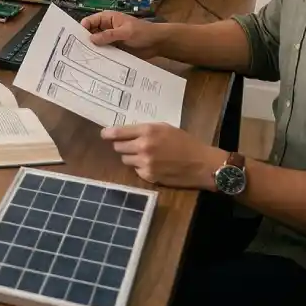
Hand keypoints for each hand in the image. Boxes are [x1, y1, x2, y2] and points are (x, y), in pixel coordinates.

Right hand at [80, 11, 164, 58]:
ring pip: (96, 44)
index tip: (76, 39)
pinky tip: (95, 63)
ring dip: (92, 50)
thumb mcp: (126, 32)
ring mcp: (109, 39)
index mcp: (107, 19)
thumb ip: (109, 35)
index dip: (82, 29)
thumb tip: (91, 39)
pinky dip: (100, 56)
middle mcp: (106, 28)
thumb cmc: (142, 32)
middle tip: (77, 52)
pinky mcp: (114, 49)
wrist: (157, 43)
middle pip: (90, 33)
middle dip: (85, 41)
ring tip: (84, 60)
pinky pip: (104, 51)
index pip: (89, 21)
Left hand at [101, 123, 222, 189]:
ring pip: (125, 159)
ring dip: (131, 157)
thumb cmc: (185, 142)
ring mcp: (145, 163)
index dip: (108, 133)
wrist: (202, 164)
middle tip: (131, 145)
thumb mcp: (165, 128)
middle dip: (122, 145)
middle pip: (118, 147)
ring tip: (145, 155)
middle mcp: (143, 146)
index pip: (118, 132)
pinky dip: (141, 168)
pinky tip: (153, 165)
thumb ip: (145, 130)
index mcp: (148, 131)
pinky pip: (136, 170)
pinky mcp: (149, 176)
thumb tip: (126, 132)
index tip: (104, 134)